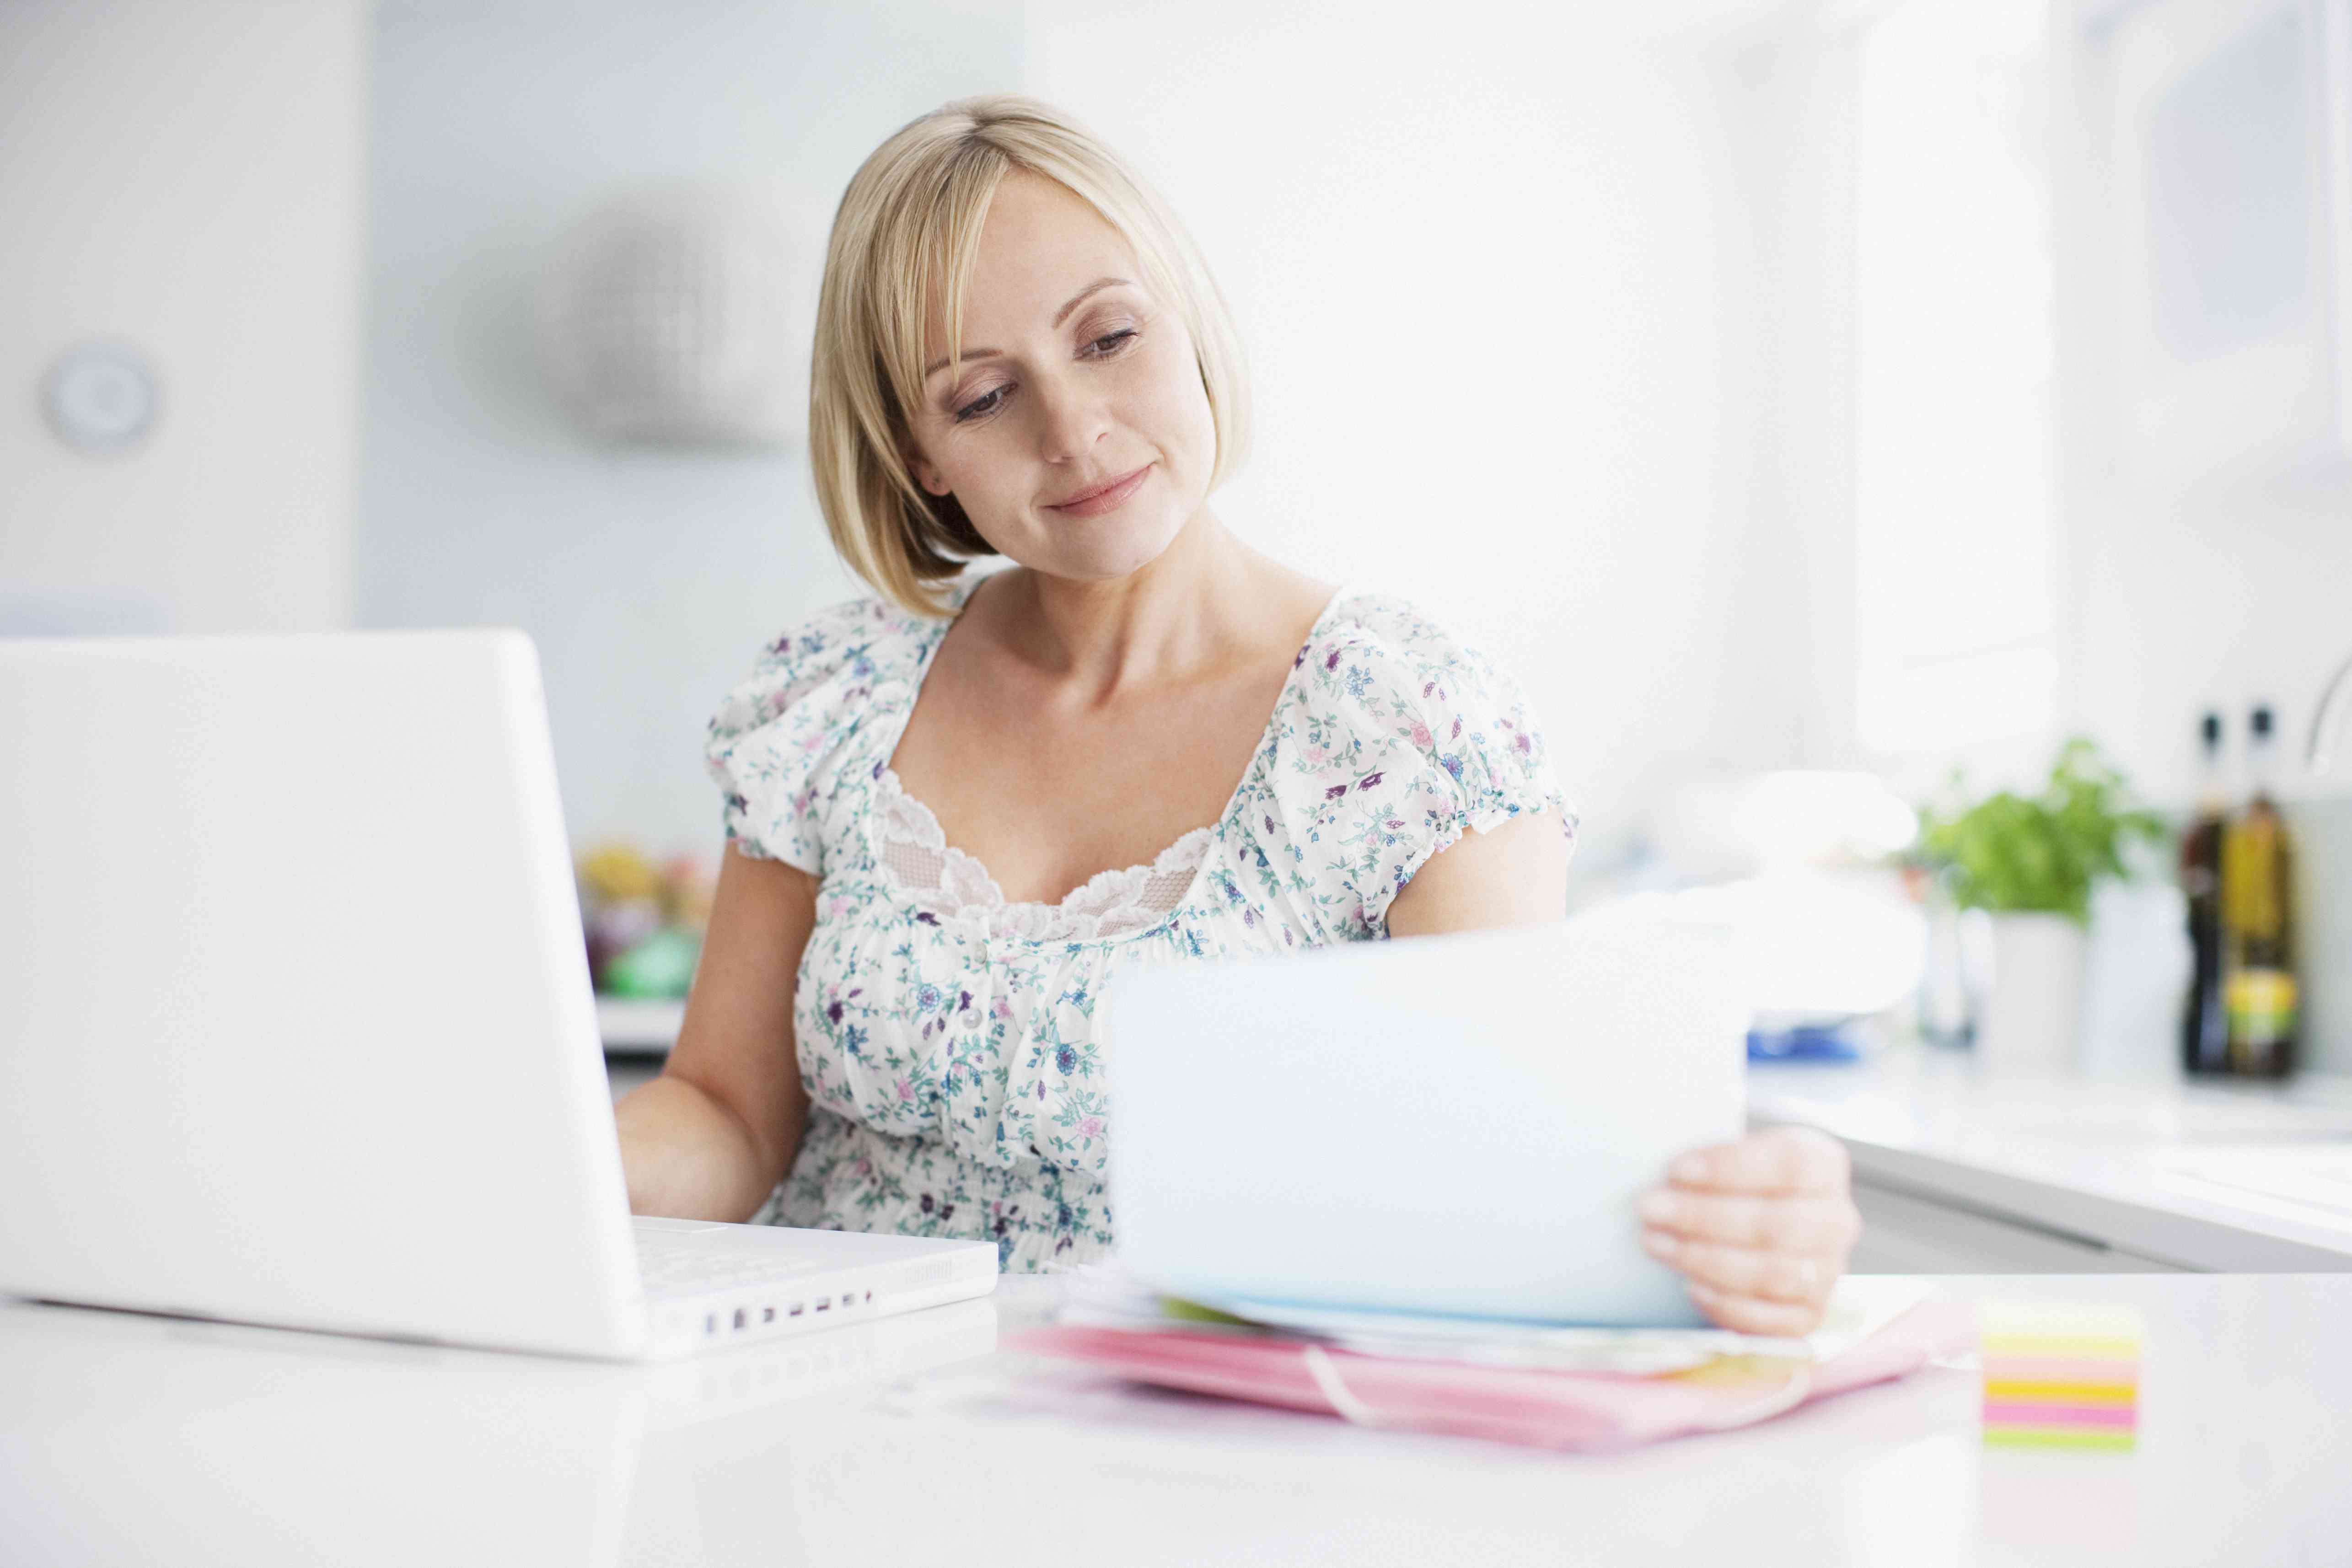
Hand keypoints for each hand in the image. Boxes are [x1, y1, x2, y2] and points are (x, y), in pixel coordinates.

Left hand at [1635, 1125, 1860, 1335]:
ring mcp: (1827, 1272)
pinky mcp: (1809, 1315)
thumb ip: (1706, 1160)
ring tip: (1655, 1243)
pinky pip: (1772, 1321)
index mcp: (1823, 1166)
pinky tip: (1689, 1287)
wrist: (1753, 1224)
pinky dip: (1727, 1305)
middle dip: (1704, 1217)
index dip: (1732, 1166)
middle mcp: (1835, 1220)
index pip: (1790, 1163)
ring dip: (1706, 1259)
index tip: (1676, 1169)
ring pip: (1773, 1273)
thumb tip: (1664, 1175)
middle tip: (1649, 1208)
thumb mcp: (1729, 1154)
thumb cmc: (1731, 1182)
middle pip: (1778, 1223)